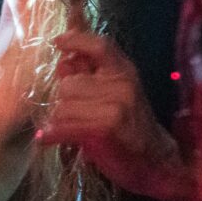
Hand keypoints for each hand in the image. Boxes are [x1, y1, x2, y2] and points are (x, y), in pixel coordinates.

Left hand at [38, 29, 197, 200]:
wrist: (156, 160)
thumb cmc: (131, 127)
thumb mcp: (115, 94)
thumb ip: (90, 76)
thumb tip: (63, 62)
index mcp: (124, 71)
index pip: (100, 45)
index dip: (77, 40)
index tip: (58, 42)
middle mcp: (121, 83)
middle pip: (69, 83)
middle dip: (63, 100)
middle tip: (72, 114)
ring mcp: (115, 105)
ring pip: (63, 106)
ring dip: (60, 120)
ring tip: (70, 129)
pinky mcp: (105, 128)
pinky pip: (65, 125)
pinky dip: (52, 133)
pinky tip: (46, 138)